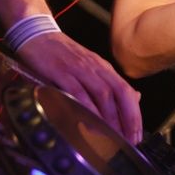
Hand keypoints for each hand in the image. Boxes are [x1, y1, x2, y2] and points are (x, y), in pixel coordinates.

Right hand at [15, 32, 142, 143]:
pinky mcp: (61, 71)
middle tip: (129, 140)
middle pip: (120, 92)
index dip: (134, 114)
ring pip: (102, 94)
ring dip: (110, 118)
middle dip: (128, 118)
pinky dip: (86, 108)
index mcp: (103, 68)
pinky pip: (77, 92)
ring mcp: (79, 69)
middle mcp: (95, 67)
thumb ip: (108, 84)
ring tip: (113, 138)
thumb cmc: (61, 55)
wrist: (37, 34)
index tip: (136, 134)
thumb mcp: (88, 67)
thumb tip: (133, 98)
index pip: (126, 91)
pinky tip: (89, 123)